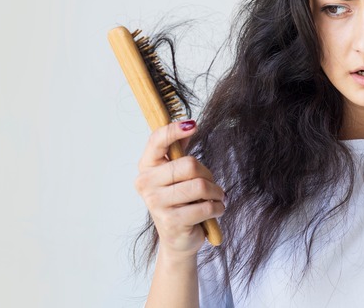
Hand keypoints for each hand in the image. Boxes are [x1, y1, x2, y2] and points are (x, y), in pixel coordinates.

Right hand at [134, 120, 225, 259]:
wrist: (178, 238)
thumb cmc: (179, 201)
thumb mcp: (177, 173)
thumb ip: (179, 149)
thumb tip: (188, 124)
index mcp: (146, 166)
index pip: (157, 141)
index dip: (174, 130)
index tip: (193, 124)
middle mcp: (146, 183)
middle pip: (189, 164)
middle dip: (208, 174)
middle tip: (211, 185)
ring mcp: (156, 203)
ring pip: (200, 186)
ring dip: (216, 192)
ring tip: (216, 198)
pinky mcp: (172, 221)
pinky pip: (206, 207)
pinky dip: (218, 207)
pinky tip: (216, 210)